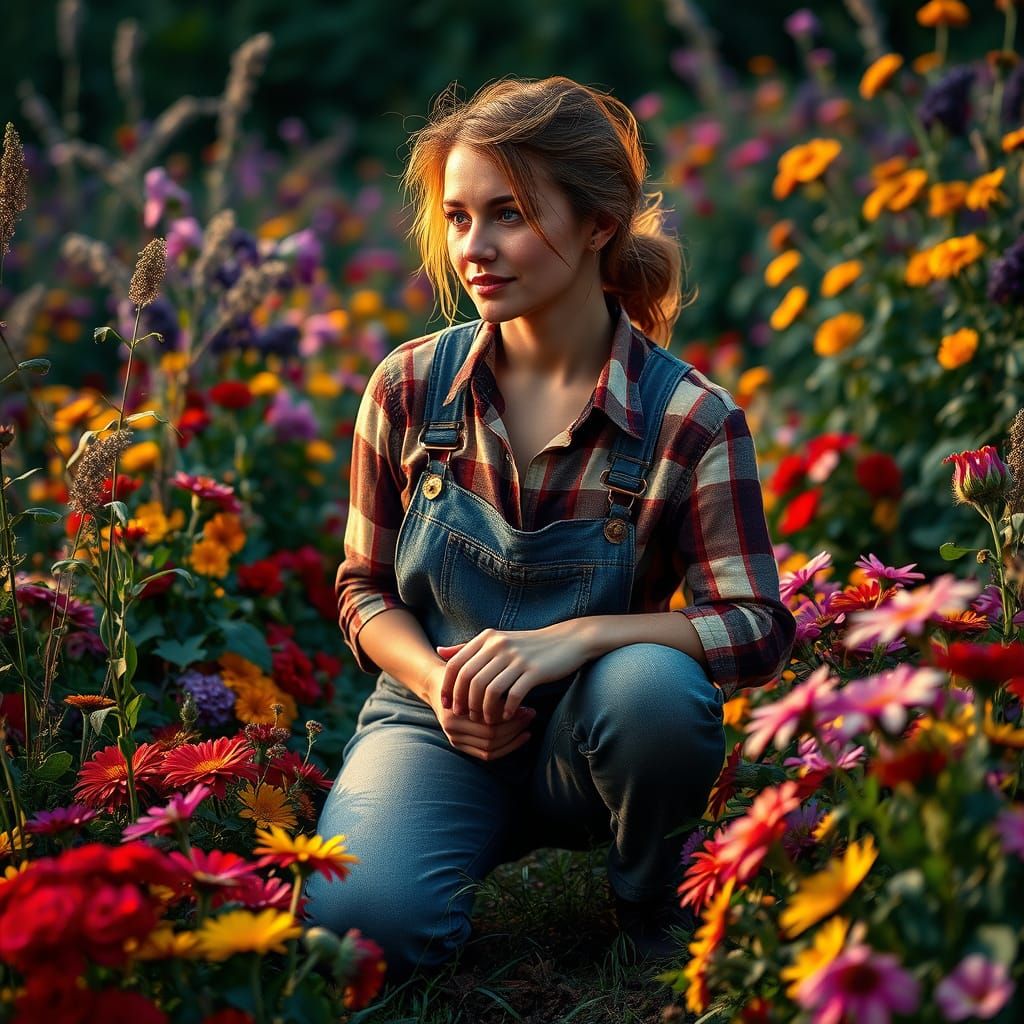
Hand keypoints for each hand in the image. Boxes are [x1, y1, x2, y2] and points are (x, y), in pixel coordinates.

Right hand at [422, 662, 536, 760]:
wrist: (438, 684)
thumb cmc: (462, 675)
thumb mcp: (475, 677)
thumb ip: (493, 690)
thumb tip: (520, 704)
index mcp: (454, 711)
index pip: (489, 724)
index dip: (511, 718)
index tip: (529, 708)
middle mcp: (452, 728)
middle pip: (490, 737)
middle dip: (514, 728)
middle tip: (532, 715)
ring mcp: (454, 739)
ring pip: (489, 748)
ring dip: (513, 739)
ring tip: (527, 726)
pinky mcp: (459, 745)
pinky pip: (486, 754)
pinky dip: (506, 748)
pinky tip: (521, 737)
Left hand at [435, 624, 591, 724]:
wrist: (567, 641)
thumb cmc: (528, 645)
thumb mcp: (496, 641)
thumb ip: (468, 647)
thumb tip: (440, 652)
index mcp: (487, 638)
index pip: (456, 664)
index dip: (448, 687)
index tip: (447, 704)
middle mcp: (499, 645)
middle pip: (469, 679)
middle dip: (463, 701)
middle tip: (464, 716)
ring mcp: (517, 658)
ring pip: (488, 690)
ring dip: (484, 709)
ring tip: (486, 720)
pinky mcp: (534, 671)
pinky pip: (512, 695)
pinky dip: (506, 709)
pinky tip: (507, 716)